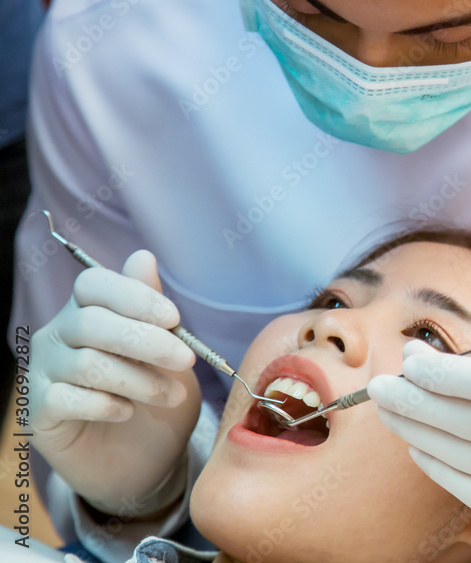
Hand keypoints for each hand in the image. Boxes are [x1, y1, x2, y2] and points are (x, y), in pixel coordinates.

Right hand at [30, 250, 200, 516]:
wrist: (147, 460)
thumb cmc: (158, 397)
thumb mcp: (169, 352)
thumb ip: (154, 309)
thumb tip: (143, 256)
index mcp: (89, 311)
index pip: (93, 284)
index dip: (133, 296)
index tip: (174, 318)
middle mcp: (59, 336)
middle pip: (91, 323)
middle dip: (147, 341)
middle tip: (186, 360)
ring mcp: (43, 373)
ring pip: (87, 364)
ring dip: (139, 380)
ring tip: (171, 394)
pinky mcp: (38, 412)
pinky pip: (68, 399)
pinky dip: (107, 405)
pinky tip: (128, 412)